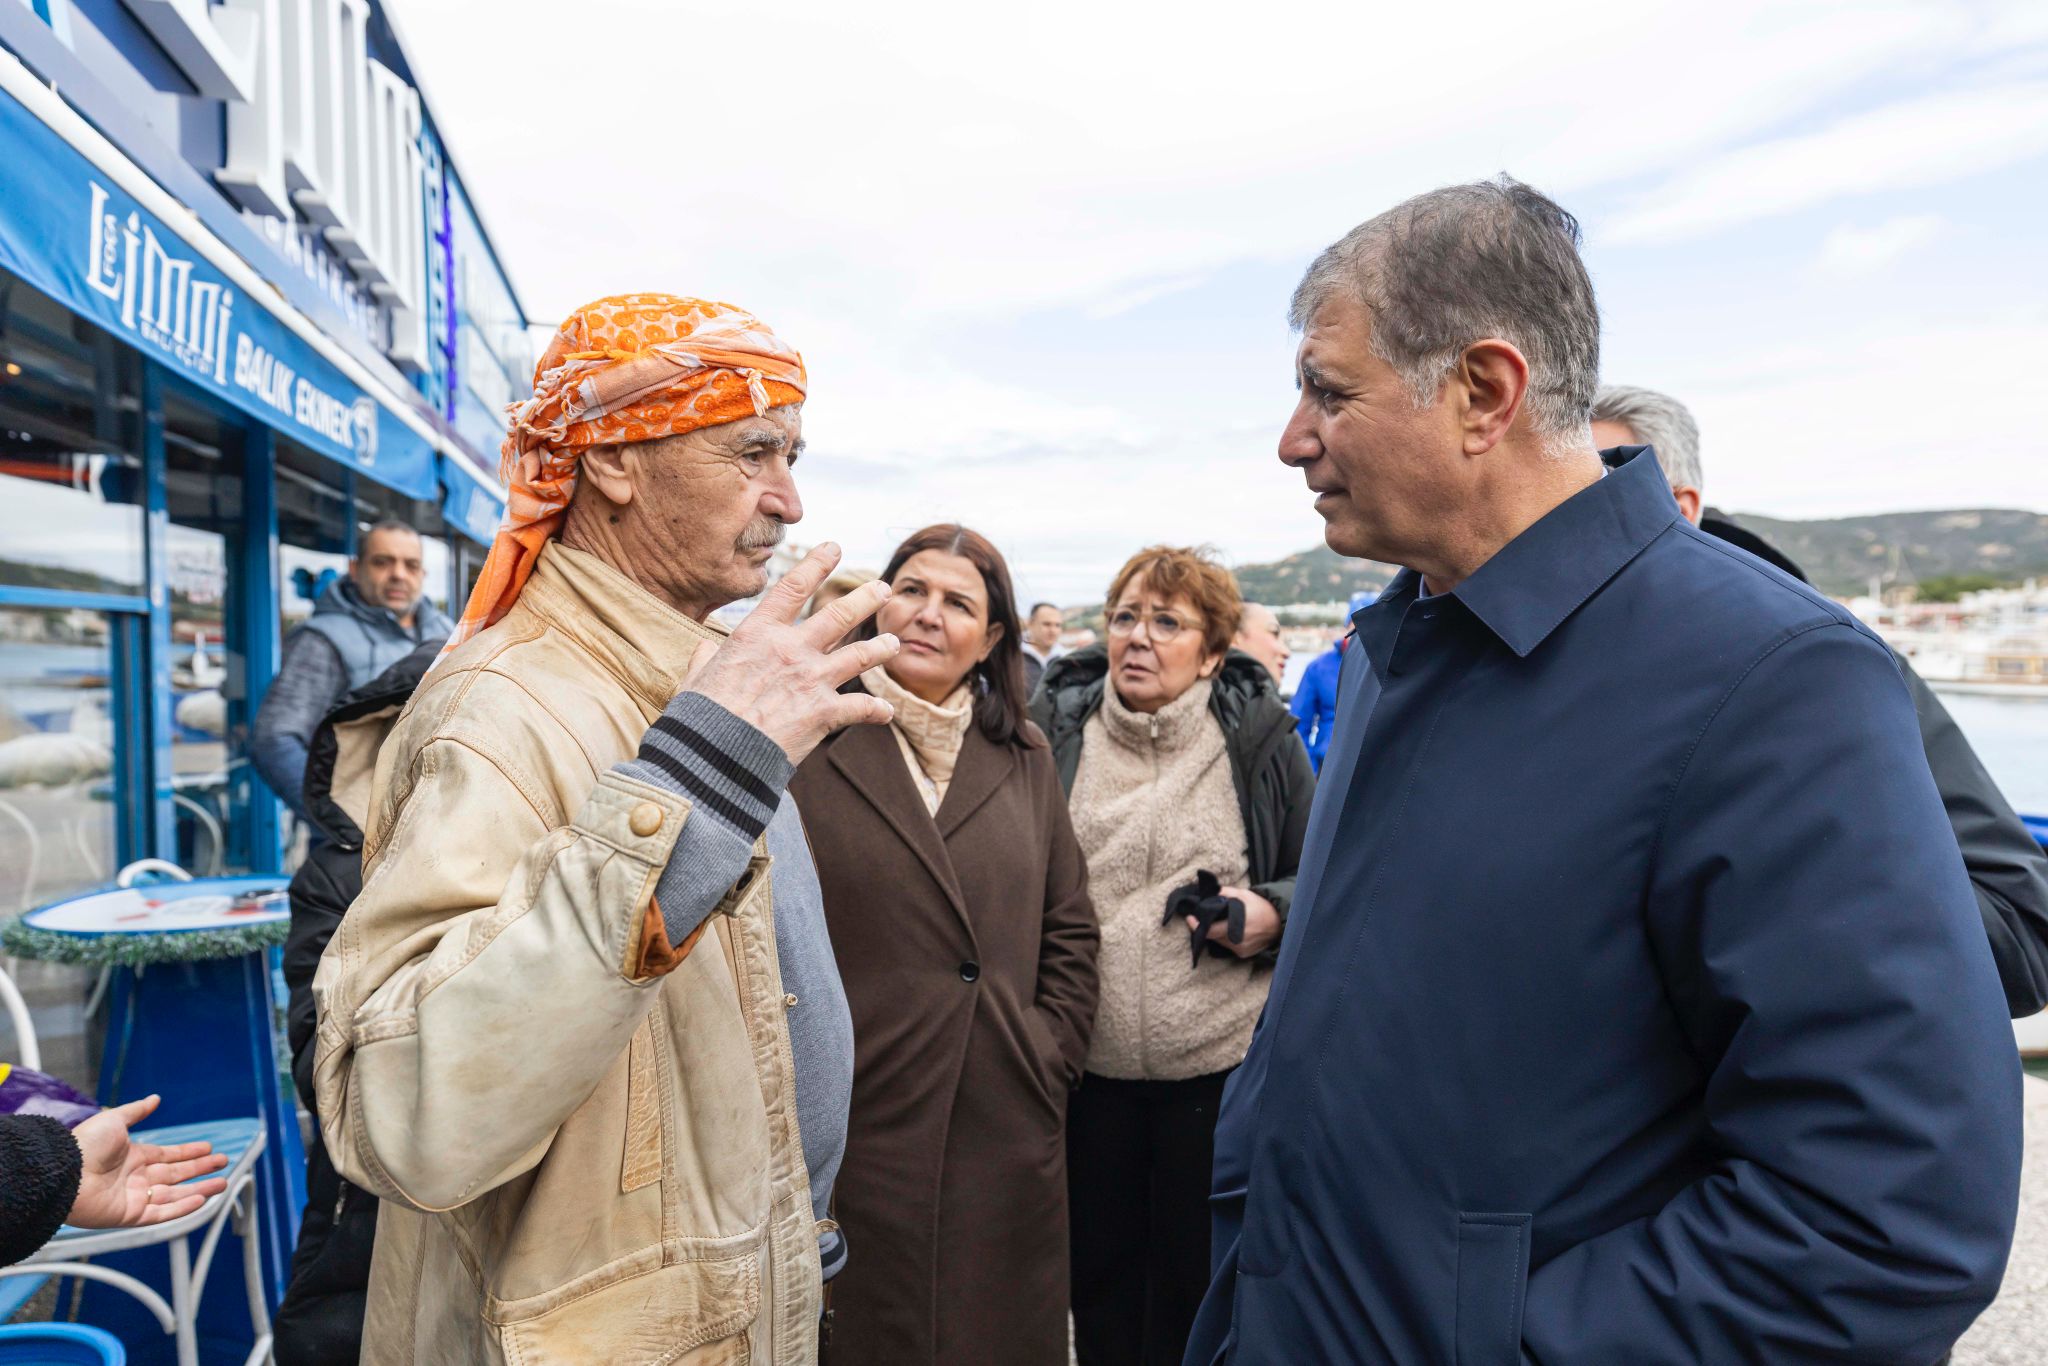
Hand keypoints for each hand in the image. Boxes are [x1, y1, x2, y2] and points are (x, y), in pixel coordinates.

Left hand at [66, 1094, 229, 1229]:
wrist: (65, 1172)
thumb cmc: (85, 1145)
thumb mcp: (114, 1120)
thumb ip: (136, 1111)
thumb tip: (155, 1098)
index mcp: (134, 1156)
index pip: (169, 1155)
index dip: (190, 1152)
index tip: (209, 1148)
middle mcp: (136, 1178)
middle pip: (177, 1174)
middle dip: (201, 1169)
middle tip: (223, 1163)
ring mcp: (134, 1197)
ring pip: (175, 1195)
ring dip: (199, 1189)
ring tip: (222, 1183)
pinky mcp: (130, 1215)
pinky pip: (161, 1213)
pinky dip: (182, 1208)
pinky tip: (200, 1199)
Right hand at [687, 543, 900, 765]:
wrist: (715, 754)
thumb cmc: (700, 717)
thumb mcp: (696, 679)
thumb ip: (705, 659)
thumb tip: (705, 650)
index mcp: (758, 633)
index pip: (792, 587)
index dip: (817, 564)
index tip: (835, 549)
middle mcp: (791, 649)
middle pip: (839, 615)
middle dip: (865, 598)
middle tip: (883, 588)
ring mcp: (812, 679)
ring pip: (860, 655)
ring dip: (880, 648)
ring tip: (894, 642)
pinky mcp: (824, 712)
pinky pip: (861, 707)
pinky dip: (876, 710)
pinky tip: (886, 712)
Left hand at [1187, 887, 1281, 957]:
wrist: (1279, 923)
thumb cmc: (1260, 907)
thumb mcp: (1243, 895)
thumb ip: (1225, 893)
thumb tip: (1208, 892)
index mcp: (1236, 926)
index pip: (1210, 931)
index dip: (1197, 926)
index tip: (1189, 918)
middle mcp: (1236, 941)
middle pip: (1213, 936)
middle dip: (1207, 927)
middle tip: (1204, 917)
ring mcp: (1240, 949)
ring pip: (1220, 942)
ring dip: (1217, 933)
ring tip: (1220, 922)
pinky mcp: (1243, 954)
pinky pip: (1229, 946)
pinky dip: (1226, 938)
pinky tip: (1230, 930)